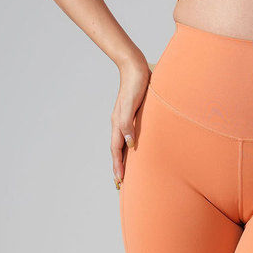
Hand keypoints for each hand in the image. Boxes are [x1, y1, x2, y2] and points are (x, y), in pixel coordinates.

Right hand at [112, 57, 151, 188]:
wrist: (136, 67)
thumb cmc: (136, 84)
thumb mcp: (132, 104)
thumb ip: (128, 123)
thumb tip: (129, 144)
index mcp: (118, 123)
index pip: (116, 150)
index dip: (118, 165)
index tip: (119, 180)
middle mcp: (119, 123)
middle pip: (116, 151)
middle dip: (117, 167)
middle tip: (119, 185)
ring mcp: (123, 120)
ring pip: (120, 145)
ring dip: (121, 159)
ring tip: (123, 172)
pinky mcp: (130, 116)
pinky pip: (126, 137)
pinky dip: (126, 148)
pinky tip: (131, 151)